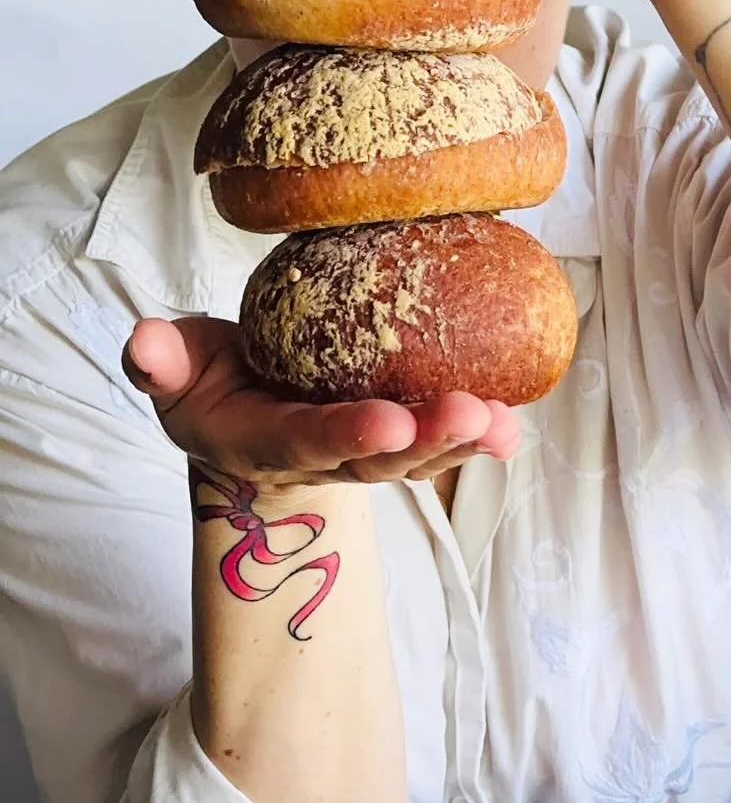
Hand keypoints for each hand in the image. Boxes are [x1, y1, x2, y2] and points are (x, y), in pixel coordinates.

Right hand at [124, 317, 520, 488]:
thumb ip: (160, 362)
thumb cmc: (212, 386)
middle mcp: (325, 457)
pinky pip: (442, 440)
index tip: (389, 421)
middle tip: (472, 414)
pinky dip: (479, 434)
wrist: (244, 416)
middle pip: (382, 460)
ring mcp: (367, 452)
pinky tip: (514, 419)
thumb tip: (144, 341)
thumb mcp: (174, 374)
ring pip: (420, 457)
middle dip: (428, 439)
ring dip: (466, 443)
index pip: (311, 441)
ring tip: (506, 426)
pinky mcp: (400, 435)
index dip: (349, 434)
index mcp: (268, 440)